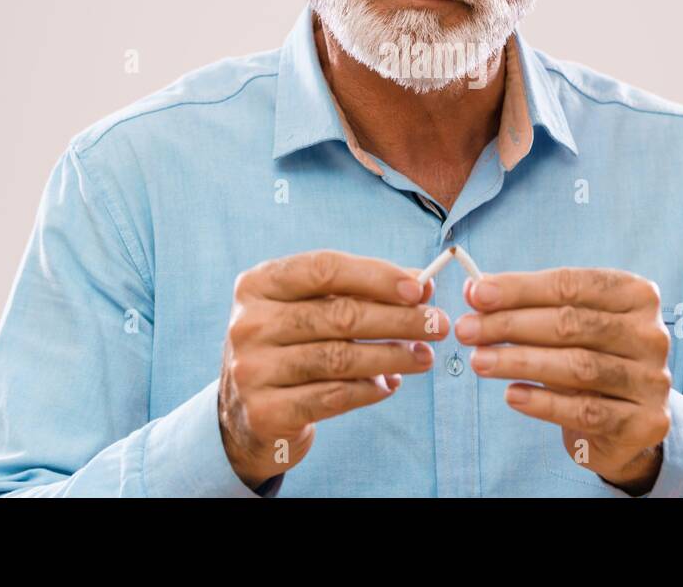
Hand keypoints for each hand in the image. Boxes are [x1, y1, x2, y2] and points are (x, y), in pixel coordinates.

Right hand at [218, 250, 447, 489]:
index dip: (376, 276)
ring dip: (392, 357)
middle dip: (398, 319)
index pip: (324, 268)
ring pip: (339, 358)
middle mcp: (250, 324)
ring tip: (424, 357)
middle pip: (338, 315)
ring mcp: (253, 370)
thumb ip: (359, 293)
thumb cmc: (290, 347)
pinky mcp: (265, 413)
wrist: (244, 413)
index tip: (419, 289)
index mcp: (258, 284)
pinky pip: (332, 397)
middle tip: (438, 325)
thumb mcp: (310, 309)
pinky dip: (369, 390)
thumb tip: (422, 287)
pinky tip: (391, 384)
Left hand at [455, 267, 671, 493]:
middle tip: (467, 330)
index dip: (520, 288)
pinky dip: (543, 403)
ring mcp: (654, 379)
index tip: (475, 295)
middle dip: (511, 325)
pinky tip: (511, 395)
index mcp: (636, 295)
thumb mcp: (565, 324)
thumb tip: (475, 290)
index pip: (572, 285)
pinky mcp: (647, 422)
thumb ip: (526, 304)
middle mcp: (652, 334)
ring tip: (478, 362)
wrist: (625, 422)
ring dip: (519, 362)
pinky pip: (586, 411)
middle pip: (572, 324)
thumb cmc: (586, 357)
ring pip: (578, 367)